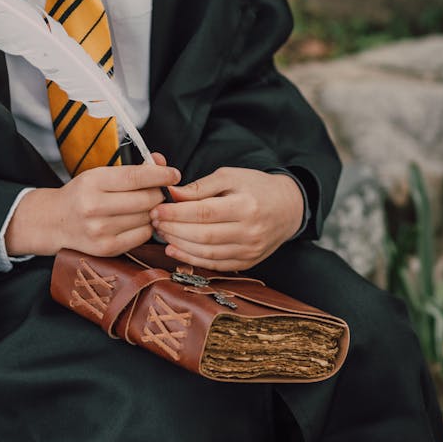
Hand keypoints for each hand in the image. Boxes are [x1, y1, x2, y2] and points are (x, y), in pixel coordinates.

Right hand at [5, 153, 179, 257]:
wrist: (55, 221)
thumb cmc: (82, 193)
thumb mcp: (100, 174)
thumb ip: (133, 169)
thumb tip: (163, 163)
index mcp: (92, 182)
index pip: (136, 177)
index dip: (160, 175)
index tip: (175, 174)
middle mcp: (94, 207)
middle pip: (146, 200)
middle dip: (159, 194)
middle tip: (159, 192)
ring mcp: (100, 231)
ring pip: (146, 218)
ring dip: (153, 211)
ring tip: (145, 206)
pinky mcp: (106, 249)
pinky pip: (142, 236)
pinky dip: (146, 227)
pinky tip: (138, 221)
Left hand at [150, 167, 303, 271]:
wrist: (288, 207)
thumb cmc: (256, 187)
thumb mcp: (229, 176)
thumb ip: (200, 187)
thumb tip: (171, 194)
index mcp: (247, 205)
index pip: (205, 213)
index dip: (177, 213)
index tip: (157, 209)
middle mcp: (250, 231)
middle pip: (204, 236)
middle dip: (174, 229)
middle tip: (155, 221)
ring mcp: (250, 250)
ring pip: (207, 253)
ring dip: (180, 245)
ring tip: (162, 233)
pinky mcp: (247, 262)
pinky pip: (215, 265)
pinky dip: (192, 259)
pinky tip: (175, 249)